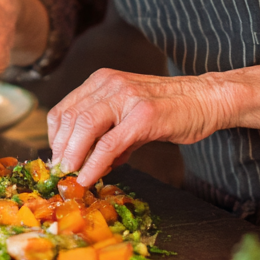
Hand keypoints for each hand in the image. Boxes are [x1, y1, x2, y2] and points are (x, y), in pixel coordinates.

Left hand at [48, 69, 229, 186]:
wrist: (205, 99)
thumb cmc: (169, 108)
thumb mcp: (129, 114)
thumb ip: (108, 133)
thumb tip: (88, 162)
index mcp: (102, 81)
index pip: (64, 109)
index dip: (55, 138)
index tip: (58, 159)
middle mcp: (110, 84)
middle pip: (69, 118)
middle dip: (62, 151)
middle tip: (63, 174)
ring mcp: (126, 97)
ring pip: (84, 127)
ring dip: (74, 157)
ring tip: (73, 177)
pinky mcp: (143, 116)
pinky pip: (109, 144)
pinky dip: (94, 164)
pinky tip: (90, 178)